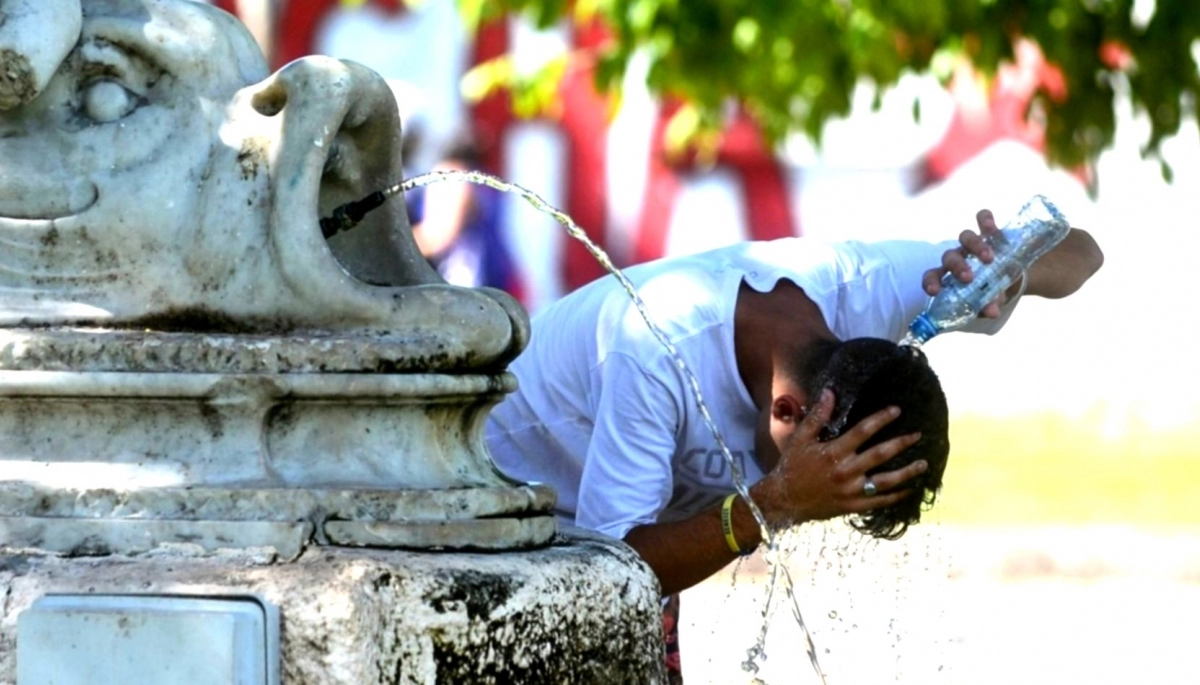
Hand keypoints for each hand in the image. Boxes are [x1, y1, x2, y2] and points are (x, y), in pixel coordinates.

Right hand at [751, 389, 924, 526]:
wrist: (784, 500)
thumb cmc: (792, 465)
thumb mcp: (800, 439)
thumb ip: (817, 417)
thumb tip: (830, 393)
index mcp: (833, 452)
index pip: (862, 432)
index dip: (880, 419)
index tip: (897, 410)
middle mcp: (845, 471)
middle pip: (880, 455)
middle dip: (901, 444)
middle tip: (918, 435)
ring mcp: (850, 491)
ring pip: (885, 481)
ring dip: (906, 473)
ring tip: (924, 464)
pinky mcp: (852, 507)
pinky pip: (878, 502)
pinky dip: (896, 497)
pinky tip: (910, 490)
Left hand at [921, 209, 1009, 317]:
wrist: (1010, 278)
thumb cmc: (990, 292)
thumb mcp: (989, 301)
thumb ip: (988, 306)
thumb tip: (993, 312)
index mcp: (949, 276)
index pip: (932, 276)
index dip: (930, 282)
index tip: (934, 291)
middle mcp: (958, 257)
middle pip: (950, 256)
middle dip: (957, 266)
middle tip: (969, 278)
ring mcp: (973, 244)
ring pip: (965, 237)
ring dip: (975, 246)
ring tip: (989, 258)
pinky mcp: (990, 232)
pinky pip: (983, 218)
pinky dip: (985, 219)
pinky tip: (990, 227)